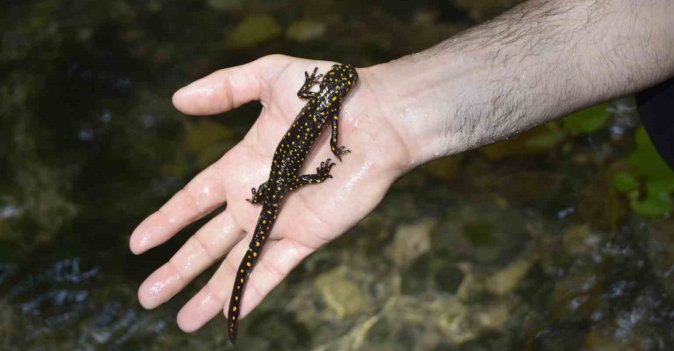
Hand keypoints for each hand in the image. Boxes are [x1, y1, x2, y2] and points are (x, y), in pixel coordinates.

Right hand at [129, 55, 411, 331]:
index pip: (194, 200)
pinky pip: (273, 270)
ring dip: (207, 292)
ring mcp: (281, 221)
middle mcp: (256, 199)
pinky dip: (250, 293)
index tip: (138, 244)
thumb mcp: (269, 77)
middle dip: (177, 268)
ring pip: (236, 265)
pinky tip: (227, 315)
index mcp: (242, 166)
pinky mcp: (307, 236)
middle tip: (147, 295)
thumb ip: (224, 88)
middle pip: (207, 242)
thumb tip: (177, 99)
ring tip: (178, 320)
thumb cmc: (327, 94)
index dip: (166, 221)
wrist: (377, 117)